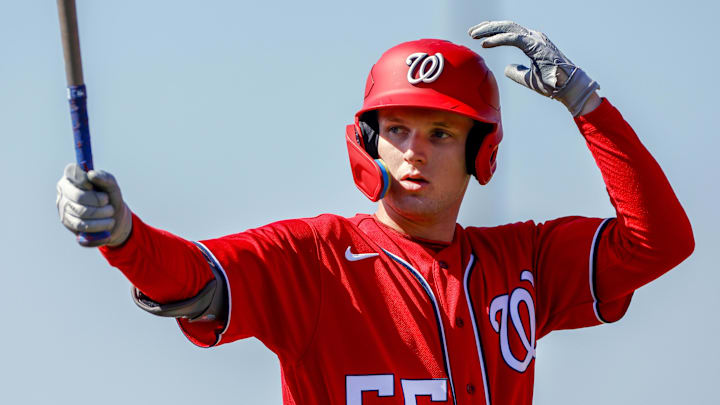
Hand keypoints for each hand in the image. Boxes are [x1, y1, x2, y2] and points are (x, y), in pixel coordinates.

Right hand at [56, 163, 131, 246]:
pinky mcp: (67, 222)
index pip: (72, 173)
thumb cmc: (109, 198)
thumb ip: (105, 178)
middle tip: (108, 203)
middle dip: (99, 201)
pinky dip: (99, 225)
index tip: (93, 186)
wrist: (113, 218)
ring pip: (82, 212)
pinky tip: (107, 223)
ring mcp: (63, 207)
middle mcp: (63, 191)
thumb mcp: (112, 186)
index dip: (84, 179)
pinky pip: (82, 226)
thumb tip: (91, 175)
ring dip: (102, 214)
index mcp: (72, 177)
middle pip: (79, 197)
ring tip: (110, 212)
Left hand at [468, 21, 599, 115]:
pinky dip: (498, 39)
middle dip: (487, 27)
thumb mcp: (527, 78)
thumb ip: (516, 72)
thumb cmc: (551, 84)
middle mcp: (534, 37)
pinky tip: (485, 43)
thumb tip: (507, 68)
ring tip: (474, 34)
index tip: (477, 36)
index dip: (492, 32)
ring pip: (508, 28)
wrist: (568, 88)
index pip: (509, 31)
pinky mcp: (536, 46)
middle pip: (506, 26)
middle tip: (471, 31)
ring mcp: (536, 39)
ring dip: (489, 30)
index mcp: (532, 42)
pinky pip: (513, 38)